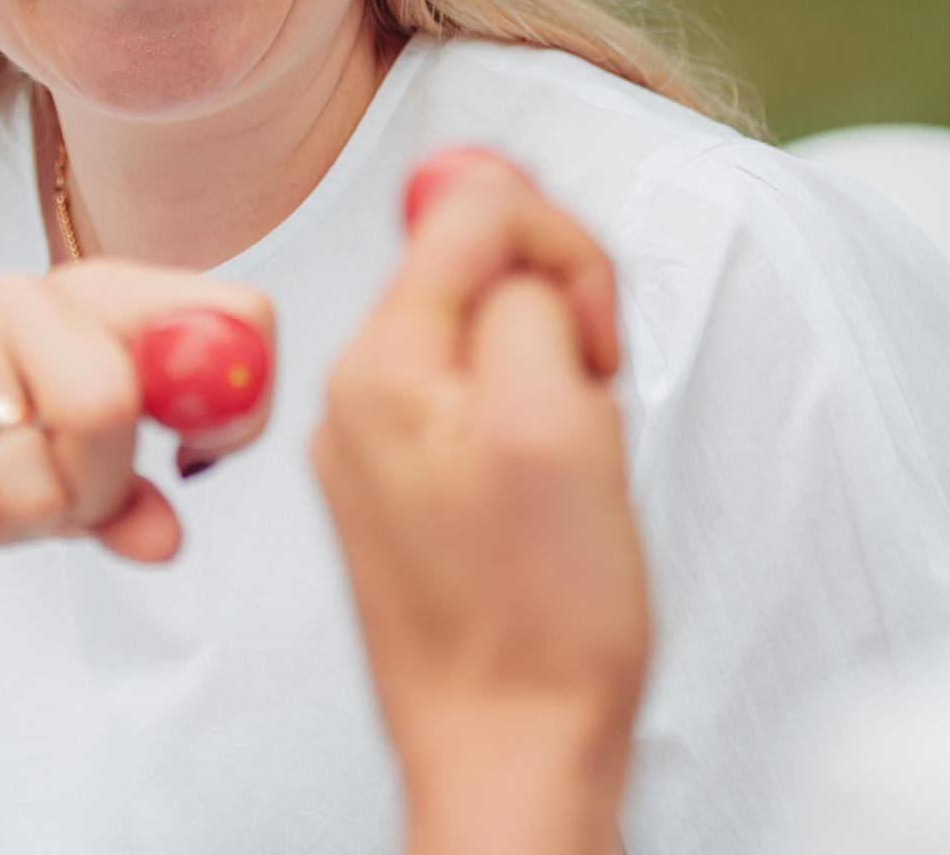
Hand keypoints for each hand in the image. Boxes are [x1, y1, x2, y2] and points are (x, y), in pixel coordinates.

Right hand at [0, 261, 272, 562]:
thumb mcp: (70, 461)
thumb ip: (129, 498)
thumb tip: (166, 542)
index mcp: (106, 298)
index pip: (236, 315)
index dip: (238, 407)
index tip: (192, 462)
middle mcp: (31, 296)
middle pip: (109, 405)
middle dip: (93, 493)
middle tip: (61, 507)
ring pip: (26, 465)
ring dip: (17, 523)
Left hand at [312, 151, 646, 854]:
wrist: (510, 754)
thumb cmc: (540, 617)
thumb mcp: (553, 417)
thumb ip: (516, 286)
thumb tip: (485, 194)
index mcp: (380, 362)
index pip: (472, 208)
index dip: (561, 254)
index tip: (591, 339)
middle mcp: (358, 393)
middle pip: (475, 267)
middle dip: (556, 319)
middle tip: (585, 407)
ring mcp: (377, 445)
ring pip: (487, 337)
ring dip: (549, 377)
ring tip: (569, 466)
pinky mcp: (406, 491)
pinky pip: (477, 406)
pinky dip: (531, 428)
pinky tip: (549, 495)